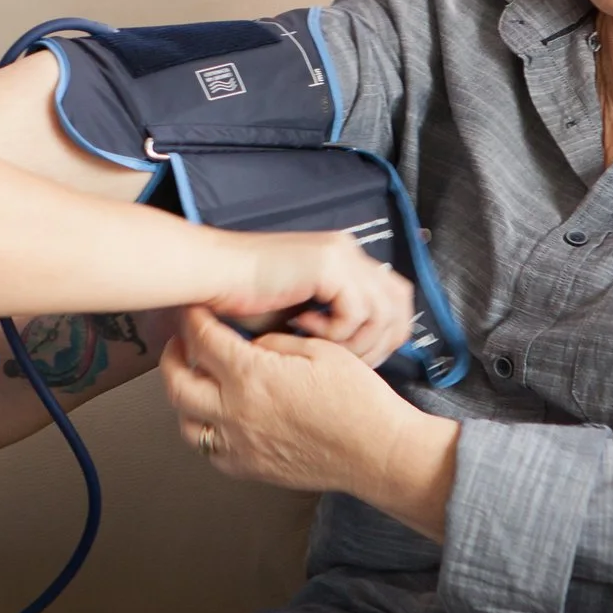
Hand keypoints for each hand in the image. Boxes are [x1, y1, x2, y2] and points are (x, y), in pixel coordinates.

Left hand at [160, 307, 415, 493]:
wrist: (378, 453)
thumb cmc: (358, 400)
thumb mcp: (319, 350)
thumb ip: (274, 343)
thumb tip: (251, 345)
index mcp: (252, 377)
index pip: (203, 340)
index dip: (193, 319)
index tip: (192, 310)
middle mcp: (236, 413)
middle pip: (178, 382)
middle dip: (172, 357)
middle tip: (180, 343)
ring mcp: (240, 446)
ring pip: (186, 422)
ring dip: (183, 397)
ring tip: (194, 380)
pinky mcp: (251, 469)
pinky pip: (210, 451)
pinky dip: (205, 430)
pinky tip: (217, 417)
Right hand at [213, 232, 414, 367]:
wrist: (212, 275)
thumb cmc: (243, 297)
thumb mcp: (300, 311)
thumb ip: (332, 320)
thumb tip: (363, 349)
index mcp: (344, 258)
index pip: (394, 297)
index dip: (386, 333)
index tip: (362, 357)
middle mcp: (349, 252)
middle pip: (400, 303)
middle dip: (382, 342)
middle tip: (351, 360)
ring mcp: (341, 255)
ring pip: (383, 313)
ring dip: (356, 341)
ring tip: (322, 347)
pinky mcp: (328, 266)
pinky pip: (356, 312)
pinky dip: (335, 332)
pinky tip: (304, 328)